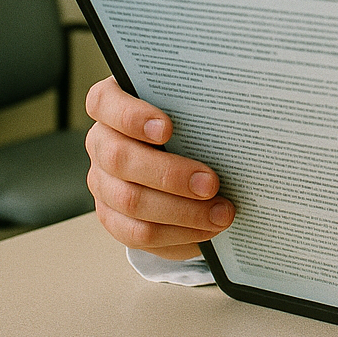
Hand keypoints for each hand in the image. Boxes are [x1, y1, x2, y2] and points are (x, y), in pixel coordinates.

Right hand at [84, 76, 234, 258]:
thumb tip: (236, 118)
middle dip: (170, 174)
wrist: (183, 162)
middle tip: (211, 183)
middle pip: (120, 158)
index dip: (131, 116)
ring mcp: (102, 183)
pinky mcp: (113, 218)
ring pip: (131, 201)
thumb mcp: (191, 111)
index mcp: (111, 107)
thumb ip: (198, 110)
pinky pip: (138, 233)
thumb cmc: (188, 125)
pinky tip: (207, 230)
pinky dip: (178, 234)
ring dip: (181, 211)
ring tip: (221, 213)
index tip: (167, 128)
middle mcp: (101, 143)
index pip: (103, 102)